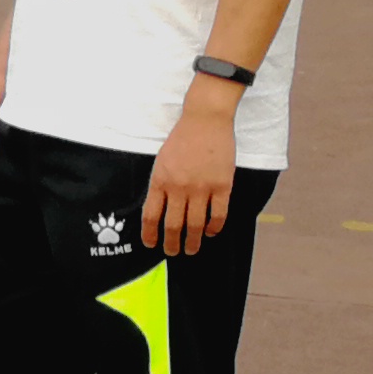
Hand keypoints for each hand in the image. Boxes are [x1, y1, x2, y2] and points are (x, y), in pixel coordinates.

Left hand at [144, 105, 237, 255]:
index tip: (151, 244)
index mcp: (159, 181)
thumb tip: (158, 210)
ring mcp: (201, 188)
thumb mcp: (161, 161)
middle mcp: (179, 188)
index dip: (150, 234)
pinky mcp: (222, 186)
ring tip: (191, 250)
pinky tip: (210, 232)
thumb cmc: (181, 140)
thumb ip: (160, 185)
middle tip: (173, 252)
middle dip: (172, 244)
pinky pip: (218, 215)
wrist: (205, 121)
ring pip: (195, 225)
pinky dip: (213, 227)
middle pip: (173, 225)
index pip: (151, 216)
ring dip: (193, 241)